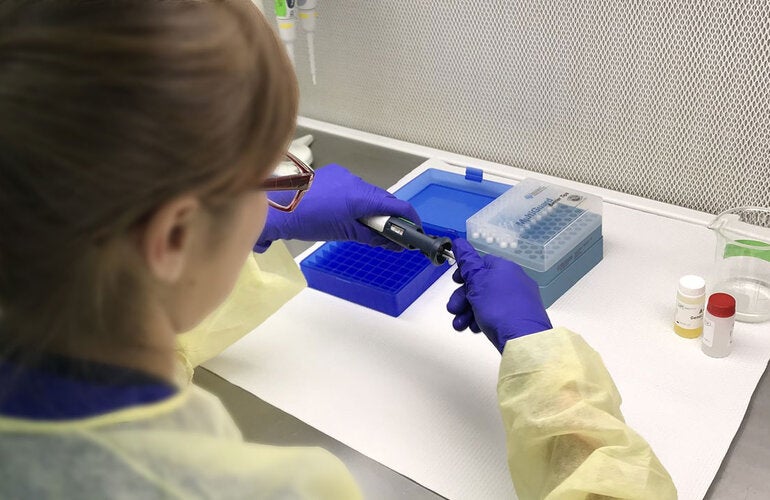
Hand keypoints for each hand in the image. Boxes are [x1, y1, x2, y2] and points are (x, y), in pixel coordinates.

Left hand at [255, 165, 420, 251]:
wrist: (277, 207)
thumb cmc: (308, 222)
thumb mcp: (344, 233)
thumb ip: (372, 236)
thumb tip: (392, 243)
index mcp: (361, 196)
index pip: (396, 205)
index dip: (409, 219)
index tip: (415, 232)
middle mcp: (356, 181)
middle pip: (383, 199)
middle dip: (390, 216)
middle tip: (392, 235)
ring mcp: (344, 175)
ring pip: (368, 193)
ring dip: (373, 209)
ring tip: (367, 227)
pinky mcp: (333, 174)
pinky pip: (354, 188)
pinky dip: (358, 201)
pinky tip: (349, 213)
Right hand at [447, 238, 551, 352]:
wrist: (522, 338)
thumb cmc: (499, 307)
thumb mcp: (477, 282)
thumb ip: (467, 262)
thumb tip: (459, 241)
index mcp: (504, 268)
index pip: (481, 263)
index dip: (465, 272)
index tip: (455, 282)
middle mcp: (513, 281)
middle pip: (480, 284)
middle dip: (462, 298)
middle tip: (453, 309)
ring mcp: (517, 300)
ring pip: (485, 301)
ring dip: (468, 311)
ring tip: (460, 324)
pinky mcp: (518, 317)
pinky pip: (495, 314)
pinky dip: (481, 319)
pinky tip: (474, 328)